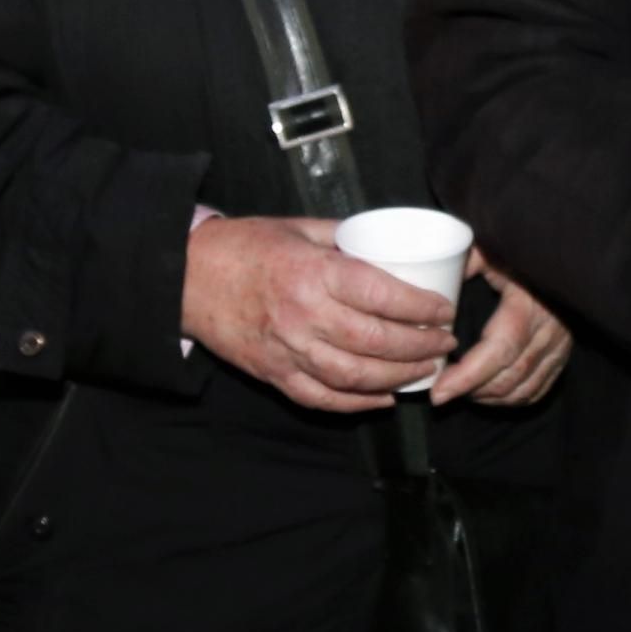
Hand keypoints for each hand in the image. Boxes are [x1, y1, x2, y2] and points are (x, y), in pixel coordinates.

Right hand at [183, 214, 452, 413]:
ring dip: (398, 377)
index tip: (444, 309)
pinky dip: (358, 403)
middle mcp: (303, 315)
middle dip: (420, 346)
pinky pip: (323, 398)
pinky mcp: (273, 374)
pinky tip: (384, 398)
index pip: (382, 295)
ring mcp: (288, 350)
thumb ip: (344, 238)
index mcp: (313, 273)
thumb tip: (389, 246)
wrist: (186, 278)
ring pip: (355, 376)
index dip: (421, 307)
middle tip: (444, 342)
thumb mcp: (298, 228)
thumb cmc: (244, 247)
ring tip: (425, 370)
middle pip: (376, 341)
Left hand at [432, 256, 573, 408]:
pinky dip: (511, 399)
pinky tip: (490, 393)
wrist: (569, 259)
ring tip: (462, 391)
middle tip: (443, 390)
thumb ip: (468, 260)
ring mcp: (558, 347)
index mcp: (527, 306)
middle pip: (508, 377)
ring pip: (522, 389)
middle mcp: (547, 331)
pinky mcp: (563, 356)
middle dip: (471, 391)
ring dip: (489, 398)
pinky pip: (537, 390)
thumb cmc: (527, 256)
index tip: (439, 391)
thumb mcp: (496, 251)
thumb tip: (437, 275)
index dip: (467, 377)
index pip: (498, 351)